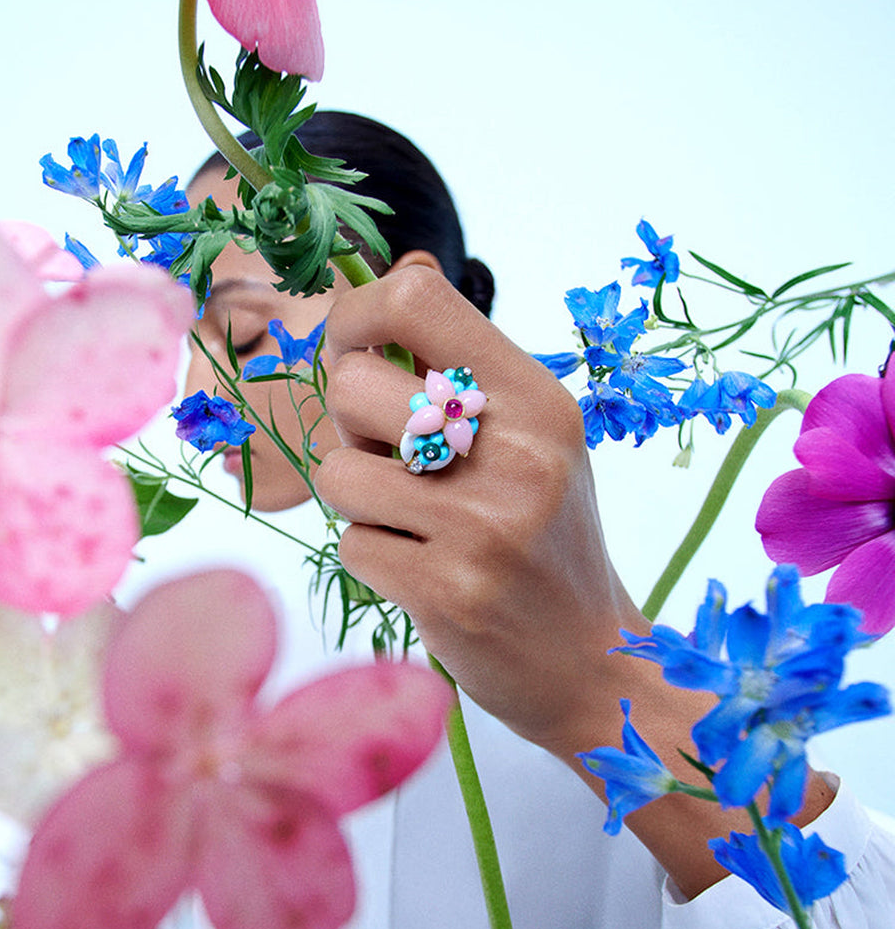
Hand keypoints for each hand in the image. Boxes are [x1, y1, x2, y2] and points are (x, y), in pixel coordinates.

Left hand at [314, 264, 646, 756]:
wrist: (591, 660)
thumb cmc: (548, 538)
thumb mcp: (534, 438)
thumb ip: (467, 364)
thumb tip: (405, 267)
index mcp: (537, 397)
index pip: (415, 299)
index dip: (356, 317)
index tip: (355, 353)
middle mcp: (516, 450)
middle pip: (352, 386)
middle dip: (350, 429)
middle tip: (390, 462)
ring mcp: (482, 524)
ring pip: (336, 472)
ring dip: (356, 501)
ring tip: (408, 522)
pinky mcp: (447, 590)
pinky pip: (349, 545)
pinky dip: (371, 558)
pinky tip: (420, 570)